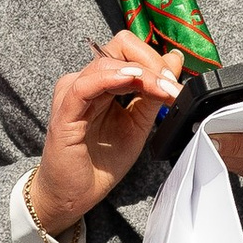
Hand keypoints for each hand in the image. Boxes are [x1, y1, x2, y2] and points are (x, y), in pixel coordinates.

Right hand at [24, 31, 185, 235]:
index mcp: (103, 83)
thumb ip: (154, 94)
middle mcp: (87, 82)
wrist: (75, 194)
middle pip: (120, 47)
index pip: (129, 51)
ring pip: (107, 62)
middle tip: (170, 84)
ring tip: (162, 89)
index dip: (156, 60)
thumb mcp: (138, 124)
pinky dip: (112, 78)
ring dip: (141, 73)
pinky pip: (87, 84)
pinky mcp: (66, 111)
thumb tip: (174, 61)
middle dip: (152, 62)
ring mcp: (73, 93)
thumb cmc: (100, 163)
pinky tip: (132, 80)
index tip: (176, 81)